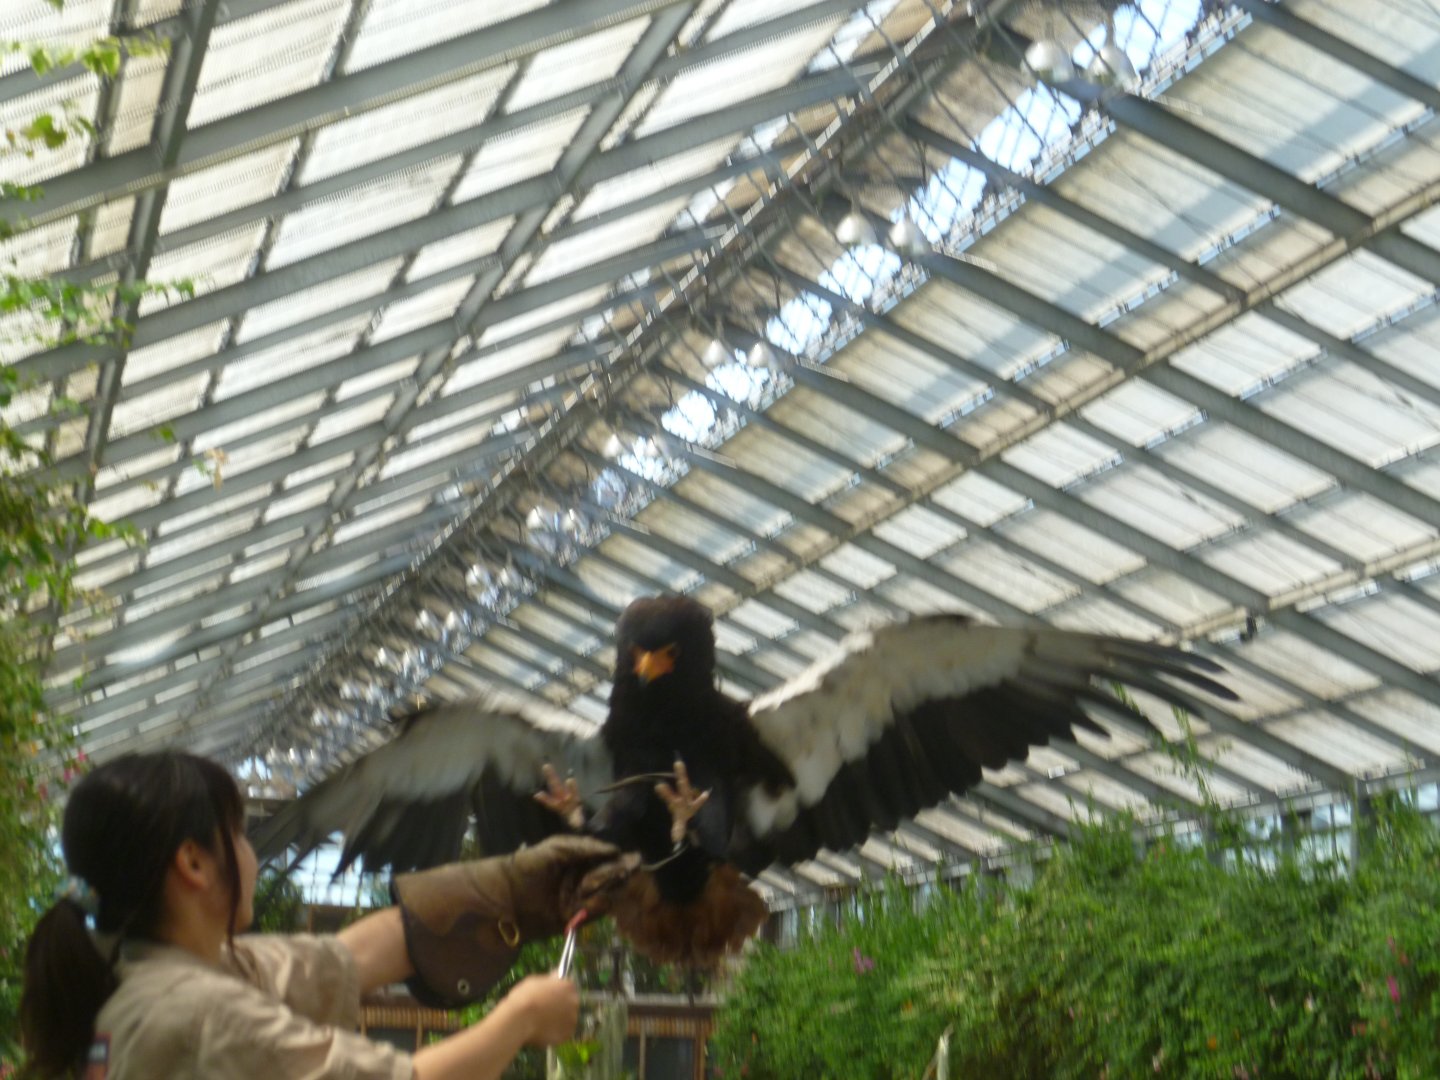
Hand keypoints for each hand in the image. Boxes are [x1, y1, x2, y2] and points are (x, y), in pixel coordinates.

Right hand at [505, 974, 580, 1046]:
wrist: (519, 1019)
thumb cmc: (524, 997)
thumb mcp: (535, 981)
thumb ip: (549, 981)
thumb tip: (555, 977)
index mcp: (568, 986)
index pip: (568, 988)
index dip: (559, 992)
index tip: (551, 996)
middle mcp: (574, 1002)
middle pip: (570, 1004)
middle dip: (560, 1006)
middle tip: (545, 1010)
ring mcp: (572, 1020)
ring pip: (566, 1020)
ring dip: (558, 1021)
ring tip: (542, 1023)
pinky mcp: (565, 1035)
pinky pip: (561, 1033)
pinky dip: (554, 1033)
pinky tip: (542, 1032)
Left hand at [508, 835, 634, 935]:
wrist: (503, 899)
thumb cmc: (527, 866)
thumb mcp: (556, 848)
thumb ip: (585, 847)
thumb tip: (615, 849)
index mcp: (580, 859)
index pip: (608, 858)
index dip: (621, 859)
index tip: (634, 859)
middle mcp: (584, 878)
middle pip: (612, 876)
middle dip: (618, 873)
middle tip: (628, 870)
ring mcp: (580, 899)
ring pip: (607, 894)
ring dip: (607, 889)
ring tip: (597, 884)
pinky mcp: (575, 918)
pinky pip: (594, 912)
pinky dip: (595, 906)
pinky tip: (588, 899)